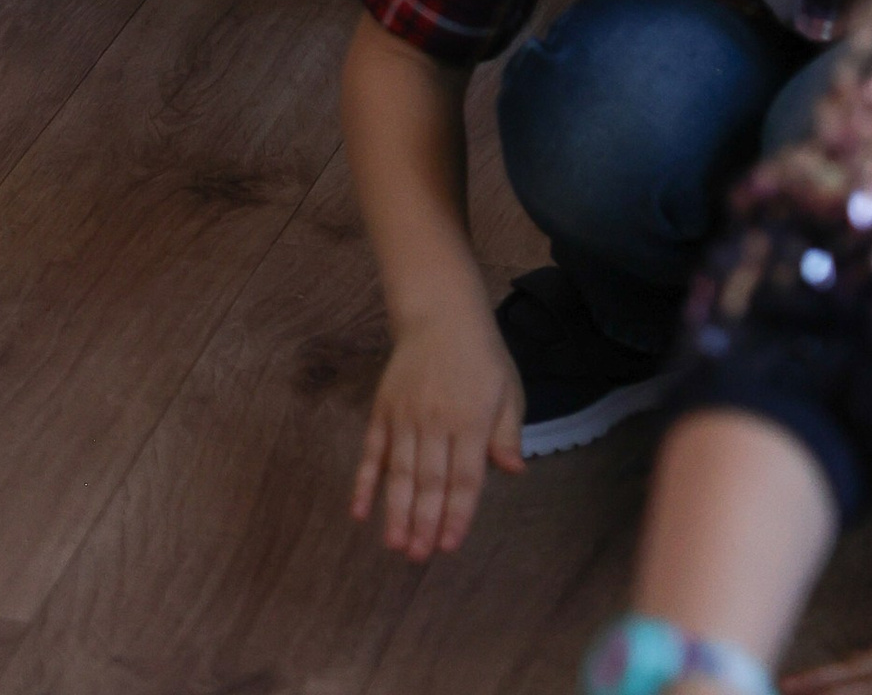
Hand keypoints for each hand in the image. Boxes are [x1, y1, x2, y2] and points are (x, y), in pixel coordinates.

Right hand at [349, 306, 524, 557]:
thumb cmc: (481, 357)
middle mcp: (435, 421)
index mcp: (470, 419)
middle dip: (423, 521)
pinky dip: (363, 480)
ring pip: (399, 470)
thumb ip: (507, 433)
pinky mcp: (383, 409)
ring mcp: (405, 415)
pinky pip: (372, 450)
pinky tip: (358, 510)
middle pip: (429, 479)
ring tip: (394, 544)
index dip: (457, 513)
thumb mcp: (508, 390)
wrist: (439, 312)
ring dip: (395, 509)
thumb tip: (513, 471)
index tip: (449, 545)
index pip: (464, 477)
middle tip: (418, 557)